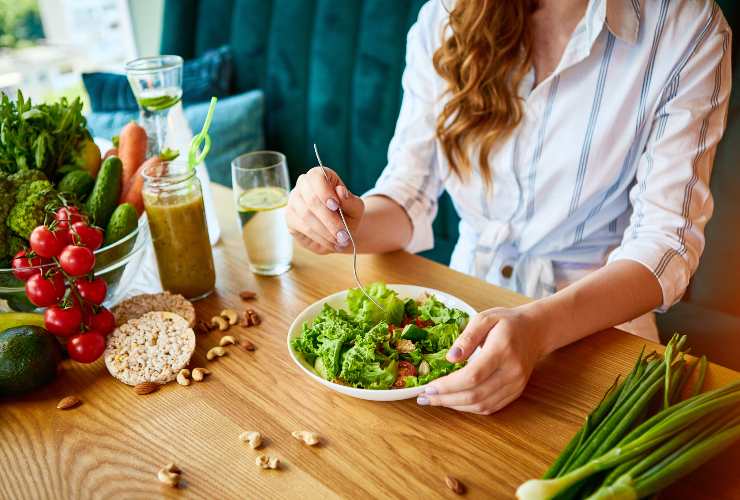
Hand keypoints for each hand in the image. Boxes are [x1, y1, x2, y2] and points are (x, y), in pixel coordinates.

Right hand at [286, 166, 364, 253]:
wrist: (341, 230)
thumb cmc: (348, 214)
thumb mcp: (356, 208)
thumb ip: (350, 200)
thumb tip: (340, 191)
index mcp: (319, 175)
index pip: (316, 177)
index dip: (325, 192)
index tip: (336, 206)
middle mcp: (303, 185)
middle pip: (311, 199)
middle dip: (329, 219)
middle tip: (344, 234)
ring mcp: (293, 201)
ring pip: (306, 216)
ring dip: (326, 231)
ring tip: (341, 241)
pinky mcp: (290, 219)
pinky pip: (303, 228)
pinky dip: (320, 238)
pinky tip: (331, 243)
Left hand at [418, 306, 546, 414]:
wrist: (536, 331)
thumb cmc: (507, 322)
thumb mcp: (485, 318)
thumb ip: (467, 337)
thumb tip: (450, 358)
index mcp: (502, 351)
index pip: (472, 376)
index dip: (448, 386)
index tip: (427, 387)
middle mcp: (511, 372)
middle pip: (475, 395)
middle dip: (445, 399)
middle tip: (423, 397)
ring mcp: (515, 385)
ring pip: (482, 405)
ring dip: (455, 406)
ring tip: (434, 400)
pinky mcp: (515, 393)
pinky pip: (490, 407)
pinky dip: (468, 408)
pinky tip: (453, 401)